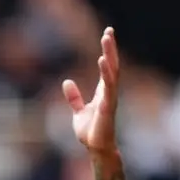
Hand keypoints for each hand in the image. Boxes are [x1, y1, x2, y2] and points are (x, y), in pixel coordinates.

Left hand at [63, 27, 120, 155]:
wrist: (96, 149)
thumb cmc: (91, 132)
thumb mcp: (78, 112)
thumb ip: (74, 98)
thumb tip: (67, 81)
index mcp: (103, 92)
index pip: (107, 67)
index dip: (107, 51)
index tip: (107, 34)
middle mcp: (109, 92)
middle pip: (112, 65)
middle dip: (111, 48)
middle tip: (109, 30)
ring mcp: (110, 99)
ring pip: (112, 74)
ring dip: (109, 57)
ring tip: (106, 42)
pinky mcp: (107, 108)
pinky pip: (108, 88)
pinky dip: (106, 75)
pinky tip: (103, 62)